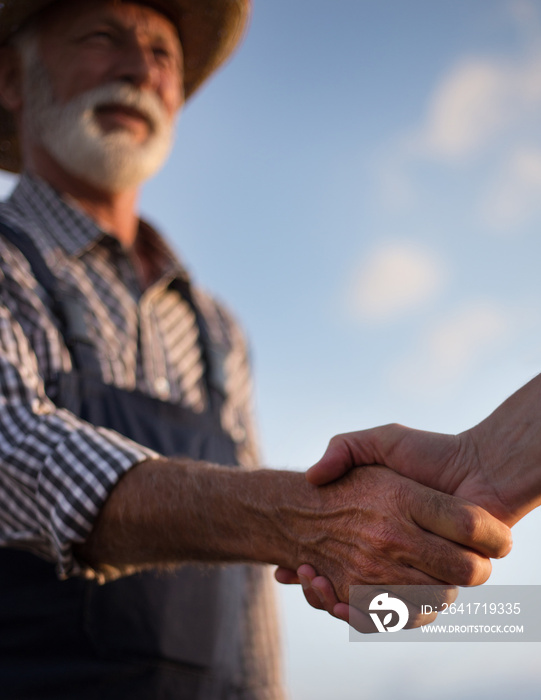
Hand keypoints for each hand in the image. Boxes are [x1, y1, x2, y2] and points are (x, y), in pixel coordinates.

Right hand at [276, 423, 518, 625]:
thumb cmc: (430, 451)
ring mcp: (406, 569)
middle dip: (316, 589)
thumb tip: (312, 476)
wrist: (480, 467)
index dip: (308, 571)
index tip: (291, 567)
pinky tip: (340, 600)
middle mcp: (390, 552)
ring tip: (314, 581)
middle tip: (297, 573)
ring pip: (360, 604)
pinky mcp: (428, 583)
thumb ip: (344, 448)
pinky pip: (393, 615)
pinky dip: (365, 617)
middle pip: (338, 586)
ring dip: (331, 601)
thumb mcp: (379, 440)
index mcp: (379, 526)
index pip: (329, 555)